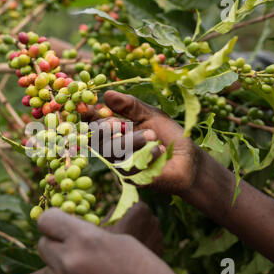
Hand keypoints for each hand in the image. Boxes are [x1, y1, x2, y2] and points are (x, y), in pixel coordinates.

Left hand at [37, 208, 190, 273]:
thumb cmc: (146, 271)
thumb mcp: (120, 241)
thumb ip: (89, 234)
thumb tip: (71, 229)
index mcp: (85, 239)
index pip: (46, 220)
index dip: (54, 219)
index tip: (62, 222)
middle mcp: (70, 262)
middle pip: (42, 244)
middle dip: (56, 243)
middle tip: (74, 246)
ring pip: (48, 268)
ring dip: (61, 266)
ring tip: (87, 270)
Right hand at [82, 91, 200, 195]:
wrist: (189, 159)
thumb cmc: (169, 135)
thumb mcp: (150, 114)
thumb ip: (129, 105)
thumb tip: (107, 94)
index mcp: (115, 131)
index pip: (93, 123)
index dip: (85, 115)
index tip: (84, 107)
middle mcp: (114, 148)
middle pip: (96, 140)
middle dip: (105, 129)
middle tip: (118, 123)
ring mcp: (122, 165)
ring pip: (112, 152)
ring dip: (132, 141)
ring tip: (152, 135)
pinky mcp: (133, 179)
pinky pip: (130, 167)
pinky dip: (147, 155)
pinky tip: (160, 151)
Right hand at [103, 201, 162, 255]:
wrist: (118, 271)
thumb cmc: (109, 245)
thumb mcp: (105, 224)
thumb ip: (115, 211)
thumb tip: (119, 207)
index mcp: (140, 210)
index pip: (137, 202)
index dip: (130, 207)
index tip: (123, 212)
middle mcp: (153, 221)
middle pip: (144, 216)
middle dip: (136, 220)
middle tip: (123, 229)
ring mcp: (159, 237)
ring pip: (150, 229)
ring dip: (141, 232)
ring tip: (128, 243)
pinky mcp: (160, 250)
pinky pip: (152, 242)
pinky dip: (146, 244)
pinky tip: (134, 253)